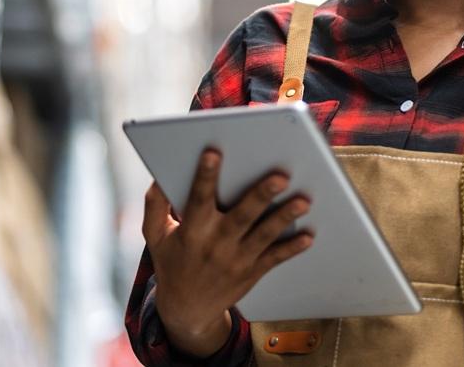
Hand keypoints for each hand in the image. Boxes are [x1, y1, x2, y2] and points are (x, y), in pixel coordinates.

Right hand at [143, 149, 313, 356]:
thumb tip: (159, 174)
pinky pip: (274, 258)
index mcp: (192, 230)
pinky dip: (292, 248)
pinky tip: (308, 236)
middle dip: (261, 195)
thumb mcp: (155, 235)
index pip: (198, 198)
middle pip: (242, 216)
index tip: (214, 152)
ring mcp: (237, 260)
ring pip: (264, 235)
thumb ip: (155, 204)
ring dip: (284, 217)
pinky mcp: (252, 272)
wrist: (187, 310)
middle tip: (280, 176)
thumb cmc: (172, 264)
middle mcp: (216, 244)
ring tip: (303, 201)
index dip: (205, 175)